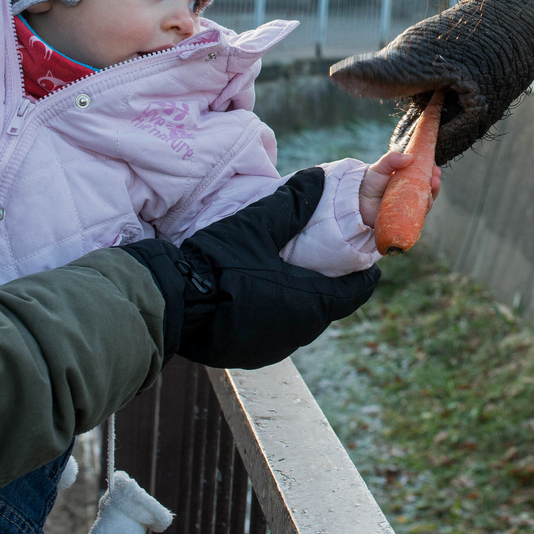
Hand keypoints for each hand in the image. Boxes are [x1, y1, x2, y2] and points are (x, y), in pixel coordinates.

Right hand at [119, 168, 379, 367]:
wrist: (168, 307)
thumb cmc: (217, 265)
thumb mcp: (255, 226)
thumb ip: (291, 204)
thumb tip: (318, 177)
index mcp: (309, 303)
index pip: (355, 293)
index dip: (363, 275)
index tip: (364, 259)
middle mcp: (297, 333)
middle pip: (328, 306)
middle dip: (330, 284)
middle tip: (325, 258)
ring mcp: (272, 349)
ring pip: (301, 322)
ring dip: (300, 301)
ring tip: (290, 273)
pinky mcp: (249, 356)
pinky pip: (275, 334)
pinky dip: (276, 314)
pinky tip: (259, 294)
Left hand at [359, 150, 440, 226]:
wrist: (357, 203)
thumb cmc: (370, 184)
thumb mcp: (380, 168)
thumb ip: (391, 159)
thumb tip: (409, 157)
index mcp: (408, 178)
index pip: (425, 173)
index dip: (432, 170)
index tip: (434, 167)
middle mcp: (411, 192)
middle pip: (430, 188)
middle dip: (435, 182)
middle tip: (435, 176)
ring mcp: (409, 205)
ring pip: (427, 201)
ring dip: (433, 194)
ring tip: (432, 187)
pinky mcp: (406, 217)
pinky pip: (418, 215)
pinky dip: (424, 209)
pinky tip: (425, 203)